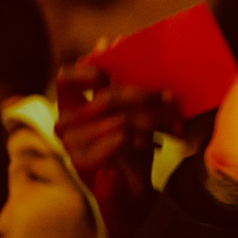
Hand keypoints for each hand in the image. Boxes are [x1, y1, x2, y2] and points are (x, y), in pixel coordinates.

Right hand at [55, 54, 179, 237]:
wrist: (132, 196)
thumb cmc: (130, 150)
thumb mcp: (128, 110)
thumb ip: (118, 80)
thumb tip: (111, 40)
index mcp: (69, 106)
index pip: (67, 76)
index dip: (91, 69)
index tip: (121, 72)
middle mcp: (64, 124)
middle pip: (107, 96)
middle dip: (145, 95)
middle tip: (170, 98)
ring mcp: (71, 144)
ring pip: (120, 118)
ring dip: (153, 120)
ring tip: (174, 125)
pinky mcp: (84, 162)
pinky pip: (120, 138)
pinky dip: (144, 139)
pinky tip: (158, 145)